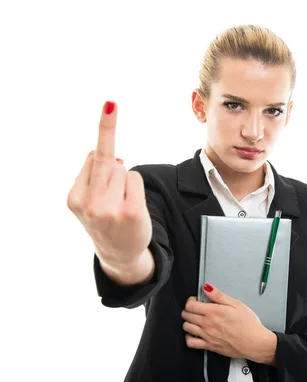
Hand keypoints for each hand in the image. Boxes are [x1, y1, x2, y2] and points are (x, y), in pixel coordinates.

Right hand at [67, 101, 151, 267]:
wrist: (120, 254)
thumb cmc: (106, 220)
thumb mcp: (90, 201)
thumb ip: (94, 177)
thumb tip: (114, 159)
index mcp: (74, 197)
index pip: (92, 158)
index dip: (105, 132)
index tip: (109, 105)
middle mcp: (88, 203)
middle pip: (107, 160)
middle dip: (109, 141)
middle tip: (111, 121)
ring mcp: (109, 208)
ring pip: (123, 170)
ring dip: (125, 181)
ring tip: (121, 203)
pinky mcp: (130, 212)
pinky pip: (136, 179)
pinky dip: (136, 187)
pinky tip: (131, 206)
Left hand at [182, 284, 276, 364]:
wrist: (254, 342)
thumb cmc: (249, 324)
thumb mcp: (236, 304)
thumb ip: (219, 295)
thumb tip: (207, 288)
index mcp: (213, 312)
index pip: (190, 305)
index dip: (191, 300)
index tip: (196, 300)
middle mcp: (207, 324)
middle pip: (186, 315)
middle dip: (189, 310)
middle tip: (196, 308)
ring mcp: (207, 336)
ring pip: (186, 327)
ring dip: (188, 322)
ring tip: (195, 320)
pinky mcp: (209, 346)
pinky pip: (190, 342)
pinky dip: (189, 337)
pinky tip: (194, 333)